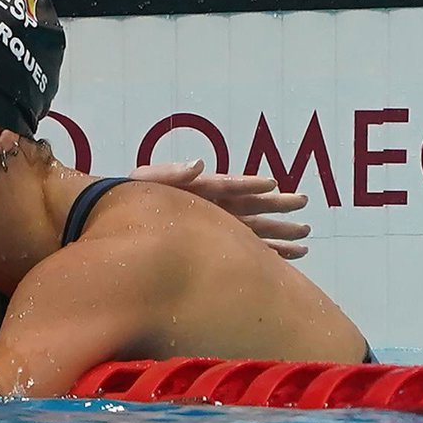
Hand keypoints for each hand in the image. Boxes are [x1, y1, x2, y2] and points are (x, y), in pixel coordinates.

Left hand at [131, 159, 310, 258]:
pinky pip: (250, 251)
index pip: (230, 185)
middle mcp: (215, 207)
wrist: (117, 220)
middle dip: (276, 206)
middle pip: (251, 205)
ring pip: (256, 229)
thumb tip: (198, 165)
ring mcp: (220, 227)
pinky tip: (292, 257)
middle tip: (303, 202)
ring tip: (305, 235)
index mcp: (201, 189)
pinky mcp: (219, 247)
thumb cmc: (131, 198)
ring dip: (280, 232)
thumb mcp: (145, 181)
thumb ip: (170, 173)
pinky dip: (271, 254)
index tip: (271, 184)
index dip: (249, 184)